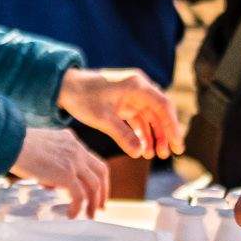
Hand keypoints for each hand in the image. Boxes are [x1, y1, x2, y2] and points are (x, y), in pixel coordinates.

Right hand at [11, 127, 109, 218]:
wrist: (11, 143)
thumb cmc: (17, 146)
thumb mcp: (41, 148)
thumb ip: (51, 161)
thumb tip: (50, 183)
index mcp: (70, 140)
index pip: (90, 159)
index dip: (94, 176)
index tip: (93, 190)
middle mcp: (77, 149)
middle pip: (101, 171)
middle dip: (103, 190)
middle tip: (100, 206)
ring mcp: (74, 161)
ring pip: (94, 186)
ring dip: (93, 203)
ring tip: (89, 216)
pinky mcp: (67, 174)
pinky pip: (79, 195)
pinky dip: (77, 207)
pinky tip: (71, 215)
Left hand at [56, 68, 181, 160]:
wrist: (63, 87)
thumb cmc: (82, 96)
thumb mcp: (102, 118)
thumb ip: (122, 136)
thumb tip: (139, 153)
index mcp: (137, 85)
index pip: (163, 106)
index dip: (172, 126)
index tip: (177, 144)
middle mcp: (138, 88)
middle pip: (159, 112)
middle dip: (165, 133)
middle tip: (170, 153)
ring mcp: (131, 95)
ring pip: (150, 117)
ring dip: (154, 135)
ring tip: (155, 155)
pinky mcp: (123, 102)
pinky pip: (138, 119)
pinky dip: (141, 133)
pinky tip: (142, 149)